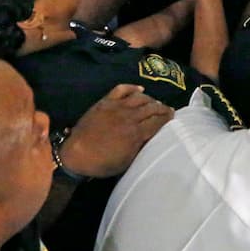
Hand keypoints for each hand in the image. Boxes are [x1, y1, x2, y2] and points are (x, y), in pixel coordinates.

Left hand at [59, 84, 173, 177]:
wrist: (76, 154)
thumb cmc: (102, 163)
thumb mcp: (126, 162)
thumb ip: (140, 148)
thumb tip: (150, 138)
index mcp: (136, 133)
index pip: (158, 121)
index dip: (167, 118)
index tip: (173, 116)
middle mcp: (130, 117)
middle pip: (152, 107)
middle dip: (162, 108)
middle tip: (168, 109)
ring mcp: (117, 107)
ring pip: (140, 97)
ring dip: (150, 99)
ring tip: (155, 102)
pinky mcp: (105, 102)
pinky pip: (122, 89)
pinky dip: (132, 87)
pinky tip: (140, 89)